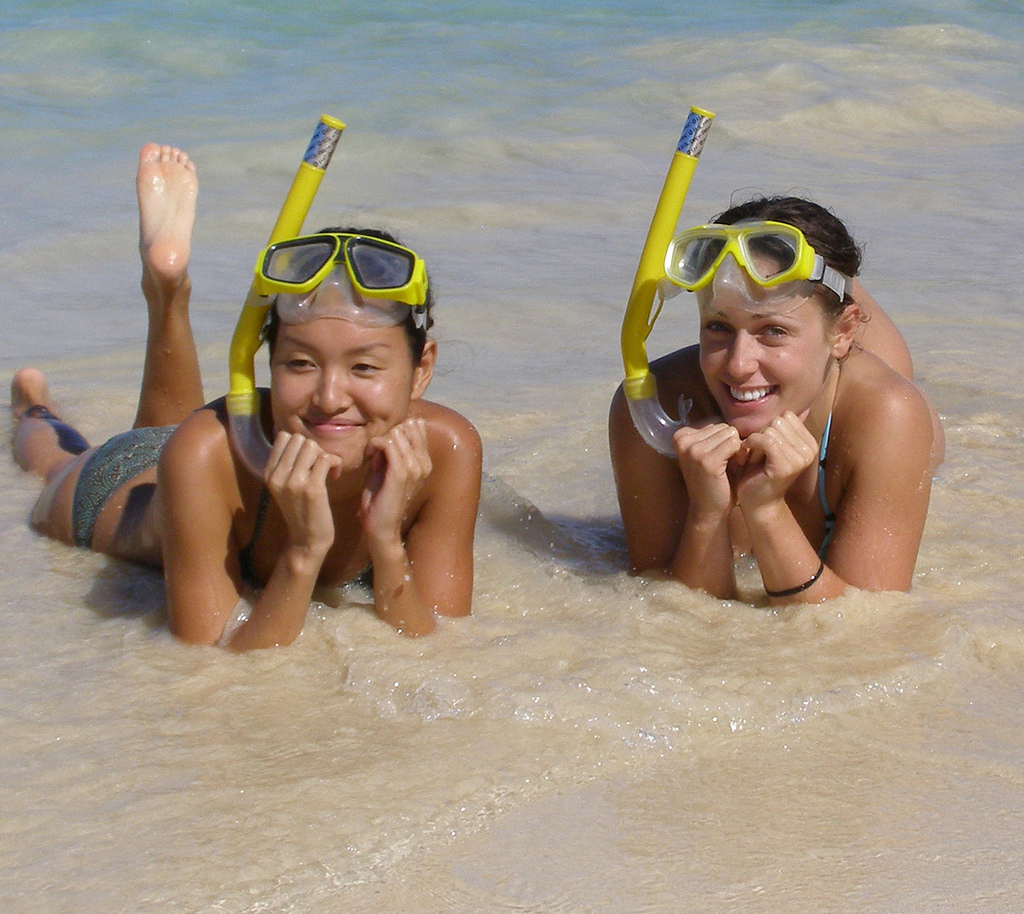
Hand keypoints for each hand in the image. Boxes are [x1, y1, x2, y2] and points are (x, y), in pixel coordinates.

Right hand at [264, 431, 341, 557]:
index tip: (308, 461)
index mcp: (268, 473)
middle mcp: (277, 476)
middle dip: (314, 449)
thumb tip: (300, 440)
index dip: (300, 444)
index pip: (283, 437)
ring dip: (324, 455)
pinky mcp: (312, 489)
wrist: (306, 540)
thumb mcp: (285, 486)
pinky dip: (336, 463)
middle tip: (320, 467)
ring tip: (327, 472)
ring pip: (312, 446)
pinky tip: (335, 477)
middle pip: (299, 439)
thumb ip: (288, 465)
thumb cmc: (300, 511)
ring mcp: (293, 482)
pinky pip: (326, 459)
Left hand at [360, 418, 432, 546]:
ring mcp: (415, 468)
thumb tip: (396, 428)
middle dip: (388, 434)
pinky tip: (371, 460)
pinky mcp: (401, 473)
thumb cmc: (381, 496)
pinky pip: (388, 444)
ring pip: (397, 433)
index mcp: (424, 461)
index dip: (396, 430)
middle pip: (407, 426)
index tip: (385, 447)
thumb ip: (395, 448)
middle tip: (378, 452)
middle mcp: (424, 463)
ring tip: (374, 459)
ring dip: (379, 442)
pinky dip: (375, 446)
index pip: (417, 426)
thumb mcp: (389, 467)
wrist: (381, 526)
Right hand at [673, 421, 742, 518]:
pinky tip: (732, 469)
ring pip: (731, 433)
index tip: (717, 458)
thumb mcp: (708, 452)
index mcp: (681, 435)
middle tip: (724, 464)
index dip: (724, 440)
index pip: (716, 423)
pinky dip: (740, 456)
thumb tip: (734, 419)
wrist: (709, 510)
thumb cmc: (713, 480)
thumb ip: (714, 435)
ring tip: (727, 467)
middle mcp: (683, 440)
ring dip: (736, 450)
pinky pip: (735, 443)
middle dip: (730, 444)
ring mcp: (694, 450)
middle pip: (723, 426)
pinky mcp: (707, 460)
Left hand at [732, 411, 816, 512]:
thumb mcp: (771, 447)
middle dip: (762, 434)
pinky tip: (747, 457)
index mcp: (809, 443)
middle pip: (778, 420)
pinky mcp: (786, 465)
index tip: (763, 447)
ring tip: (754, 458)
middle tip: (757, 453)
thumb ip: (779, 429)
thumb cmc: (759, 473)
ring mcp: (800, 458)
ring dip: (756, 441)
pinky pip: (765, 439)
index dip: (769, 428)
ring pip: (771, 429)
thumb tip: (784, 408)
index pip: (787, 416)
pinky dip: (752, 444)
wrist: (757, 503)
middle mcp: (810, 450)